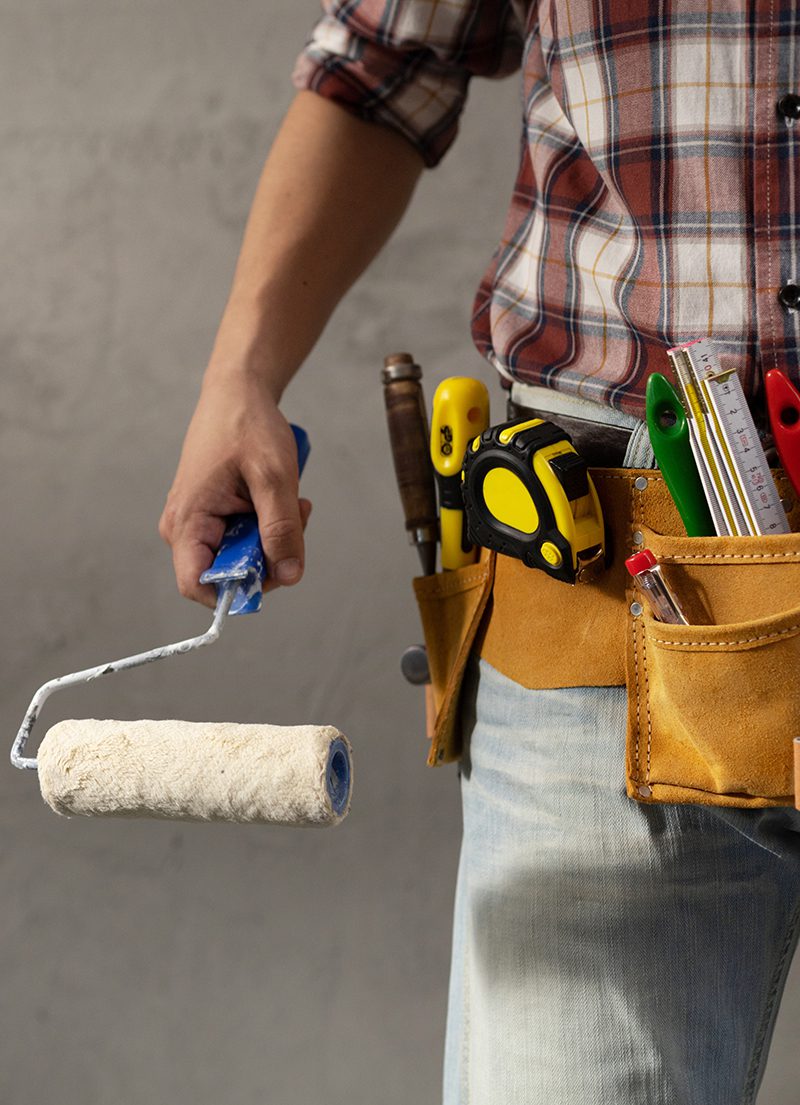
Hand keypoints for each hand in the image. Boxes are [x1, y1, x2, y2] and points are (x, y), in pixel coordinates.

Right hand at [159, 370, 311, 607]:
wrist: (238, 392)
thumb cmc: (247, 426)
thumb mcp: (273, 478)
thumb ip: (282, 529)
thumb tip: (289, 576)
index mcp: (187, 522)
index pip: (198, 585)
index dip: (237, 590)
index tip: (275, 568)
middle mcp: (185, 528)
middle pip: (227, 574)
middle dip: (268, 556)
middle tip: (296, 519)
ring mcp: (198, 522)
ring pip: (241, 557)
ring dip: (273, 538)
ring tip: (292, 502)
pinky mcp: (213, 515)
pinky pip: (243, 539)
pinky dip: (268, 526)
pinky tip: (281, 498)